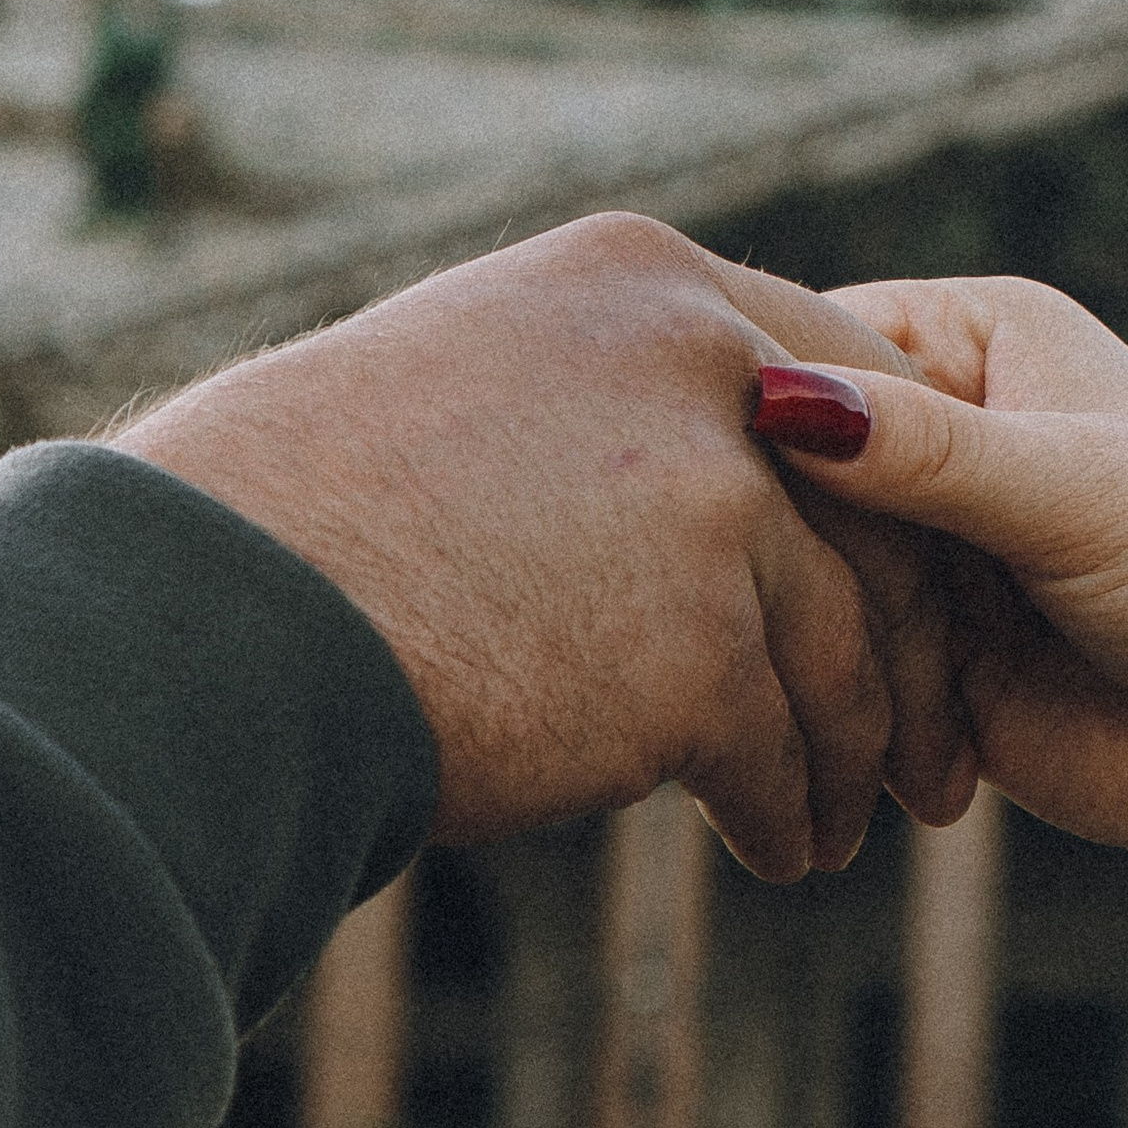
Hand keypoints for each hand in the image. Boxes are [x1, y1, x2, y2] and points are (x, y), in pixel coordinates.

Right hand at [114, 215, 977, 883]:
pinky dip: (790, 808)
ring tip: (840, 819)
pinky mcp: (694, 649)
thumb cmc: (291, 512)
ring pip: (839, 648)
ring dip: (850, 748)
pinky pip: (782, 749)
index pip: (839, 366)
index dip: (886, 489)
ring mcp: (709, 504)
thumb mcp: (463, 387)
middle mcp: (698, 364)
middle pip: (873, 515)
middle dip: (905, 639)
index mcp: (643, 279)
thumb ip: (596, 405)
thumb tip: (663, 478)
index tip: (903, 578)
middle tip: (918, 735)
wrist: (209, 610)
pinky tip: (781, 848)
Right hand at [768, 276, 1127, 1127]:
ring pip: (796, 572)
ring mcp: (928, 549)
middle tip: (737, 581)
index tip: (694, 453)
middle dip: (767, 526)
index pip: (812, 337)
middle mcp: (944, 432)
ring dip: (799, 623)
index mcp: (981, 339)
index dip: (747, 393)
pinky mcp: (922, 659)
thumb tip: (776, 402)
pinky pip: (829, 668)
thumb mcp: (1075, 493)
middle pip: (788, 462)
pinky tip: (833, 728)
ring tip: (823, 666)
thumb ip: (926, 454)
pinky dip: (827, 700)